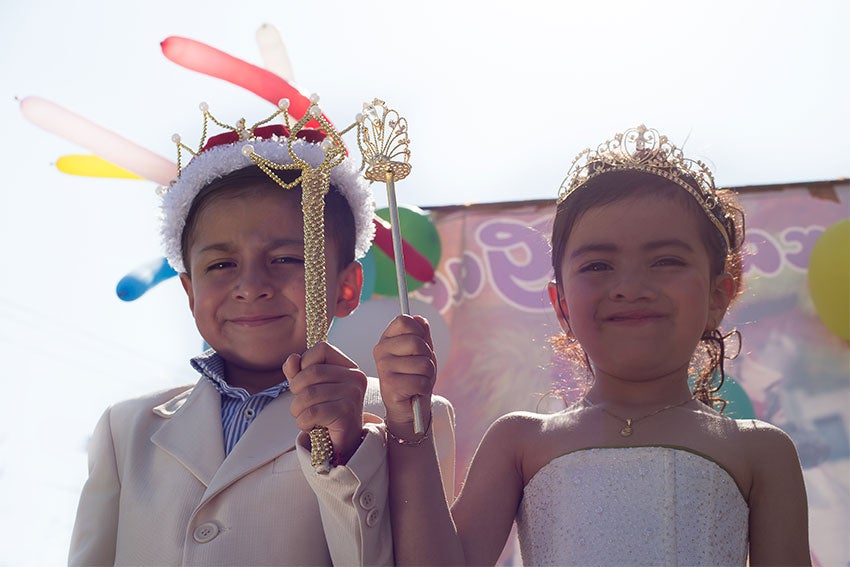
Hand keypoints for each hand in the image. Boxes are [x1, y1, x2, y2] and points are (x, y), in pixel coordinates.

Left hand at [285, 342, 366, 464]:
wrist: (340, 446)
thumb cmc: (325, 414)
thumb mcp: (308, 388)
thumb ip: (298, 371)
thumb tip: (292, 359)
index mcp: (349, 367)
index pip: (322, 349)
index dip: (305, 362)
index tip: (304, 381)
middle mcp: (355, 378)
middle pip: (312, 372)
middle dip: (296, 390)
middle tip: (302, 404)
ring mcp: (353, 396)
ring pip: (308, 394)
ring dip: (298, 410)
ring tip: (307, 418)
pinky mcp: (346, 415)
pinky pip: (311, 413)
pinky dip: (303, 423)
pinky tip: (313, 427)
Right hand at [373, 315, 436, 429]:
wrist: (409, 407)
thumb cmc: (415, 377)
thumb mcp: (422, 352)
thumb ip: (422, 334)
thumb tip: (419, 319)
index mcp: (387, 339)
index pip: (405, 321)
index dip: (419, 332)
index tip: (418, 347)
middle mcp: (381, 351)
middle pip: (416, 342)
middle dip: (427, 358)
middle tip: (420, 369)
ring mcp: (383, 368)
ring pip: (423, 364)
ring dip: (427, 375)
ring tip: (416, 380)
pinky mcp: (389, 386)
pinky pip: (421, 382)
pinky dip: (424, 388)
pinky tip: (414, 391)